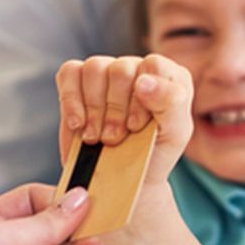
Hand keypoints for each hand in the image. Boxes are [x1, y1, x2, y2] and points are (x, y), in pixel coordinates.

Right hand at [55, 54, 193, 184]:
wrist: (121, 179)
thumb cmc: (153, 153)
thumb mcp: (174, 133)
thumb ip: (171, 103)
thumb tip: (143, 80)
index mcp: (167, 76)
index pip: (154, 65)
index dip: (143, 97)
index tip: (136, 126)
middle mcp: (137, 69)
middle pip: (120, 69)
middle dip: (115, 110)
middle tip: (115, 138)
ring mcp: (106, 72)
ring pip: (94, 68)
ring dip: (94, 108)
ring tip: (96, 136)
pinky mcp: (77, 81)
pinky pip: (70, 73)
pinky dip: (71, 101)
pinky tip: (78, 124)